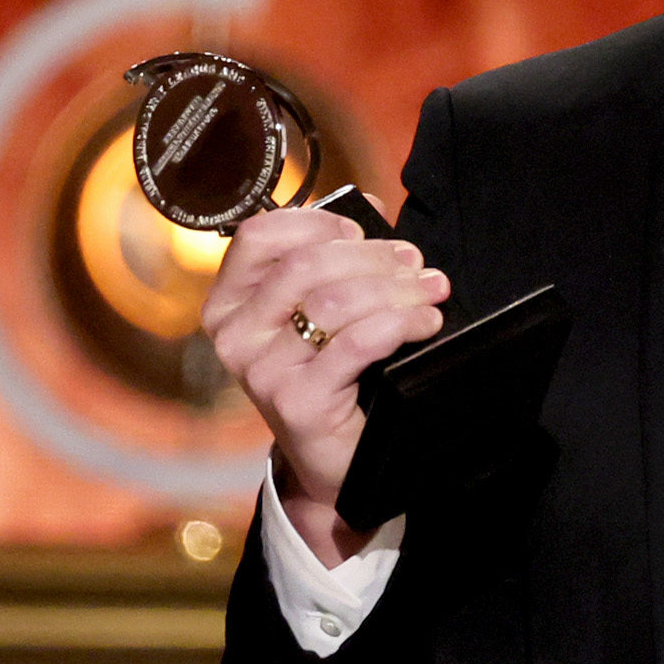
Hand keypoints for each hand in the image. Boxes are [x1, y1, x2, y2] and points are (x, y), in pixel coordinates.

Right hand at [201, 207, 446, 563]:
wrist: (337, 461)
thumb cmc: (335, 375)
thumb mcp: (325, 311)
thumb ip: (337, 256)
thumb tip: (367, 202)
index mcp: (231, 302)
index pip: (259, 236)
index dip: (317, 223)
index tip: (361, 232)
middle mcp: (235, 335)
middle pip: (306, 265)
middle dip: (374, 257)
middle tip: (418, 265)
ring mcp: (261, 371)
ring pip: (334, 301)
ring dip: (396, 289)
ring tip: (433, 291)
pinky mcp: (296, 402)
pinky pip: (356, 343)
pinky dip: (400, 323)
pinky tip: (426, 323)